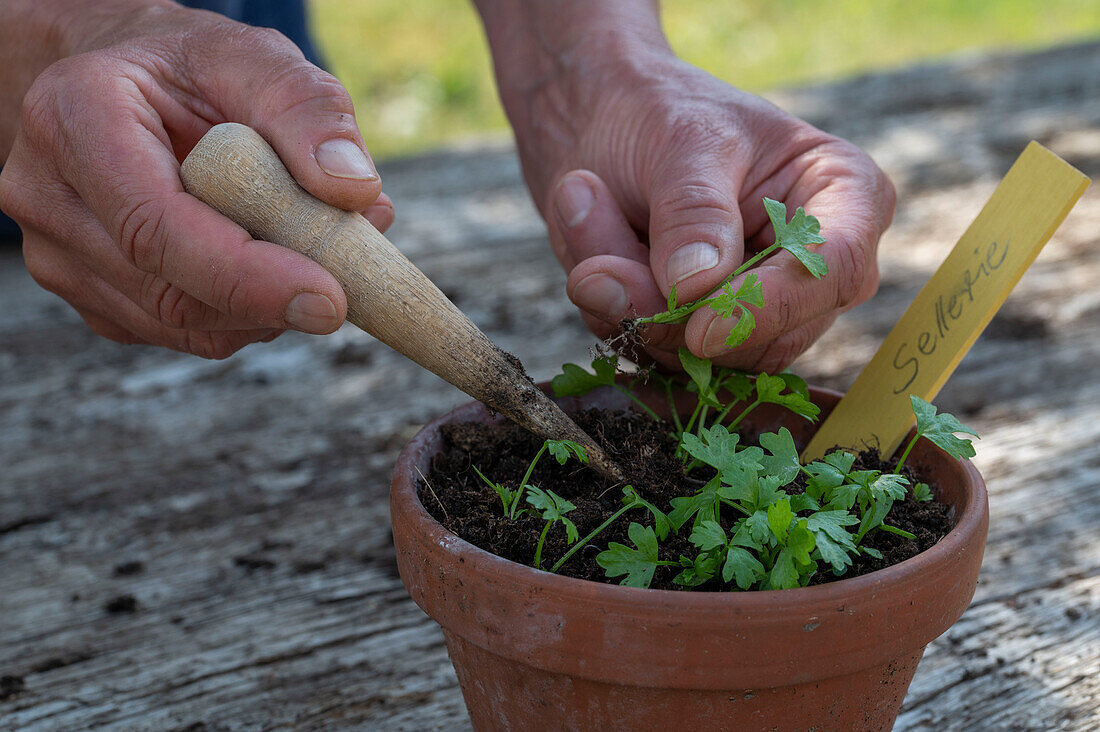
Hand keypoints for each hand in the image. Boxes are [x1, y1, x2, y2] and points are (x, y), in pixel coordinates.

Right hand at [0, 1, 392, 357]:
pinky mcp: (93, 296)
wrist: (126, 87)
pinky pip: (186, 334)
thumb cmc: (192, 71)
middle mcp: (49, 196)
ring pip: (183, 325)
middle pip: (170, 292)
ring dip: (267, 309)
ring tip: (312, 250)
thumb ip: (307, 110)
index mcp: (74, 120)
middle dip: (274, 299)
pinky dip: (246, 315)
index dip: (246, 276)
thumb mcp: (255, 57)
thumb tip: (356, 191)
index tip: (329, 298)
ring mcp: (60, 257)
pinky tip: (269, 266)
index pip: (156, 228)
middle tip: (354, 278)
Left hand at [479, 3, 893, 372]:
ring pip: (704, 358)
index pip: (837, 269)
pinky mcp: (698, 336)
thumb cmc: (660, 112)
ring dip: (627, 304)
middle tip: (596, 266)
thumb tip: (697, 289)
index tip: (701, 327)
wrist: (597, 123)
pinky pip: (655, 355)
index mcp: (842, 199)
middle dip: (673, 314)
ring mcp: (754, 311)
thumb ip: (693, 210)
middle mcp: (809, 268)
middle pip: (770, 339)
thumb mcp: (681, 139)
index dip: (773, 306)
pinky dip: (609, 311)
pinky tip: (589, 252)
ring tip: (585, 210)